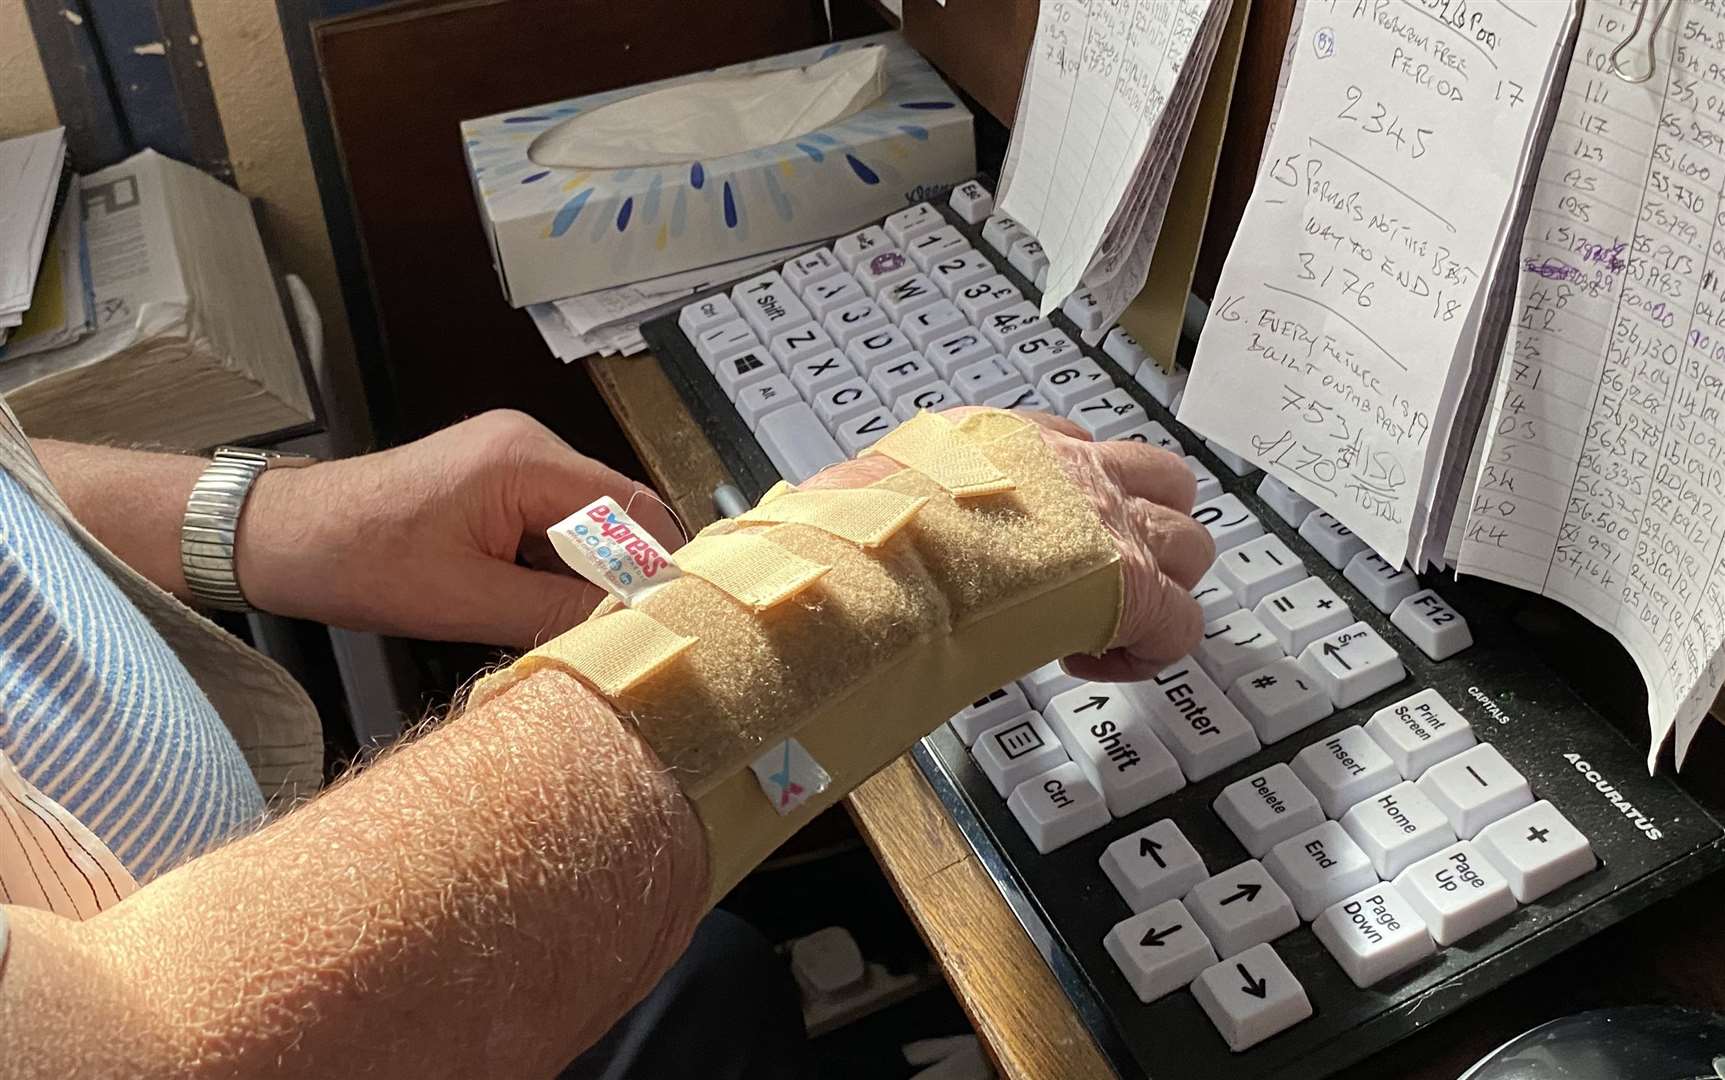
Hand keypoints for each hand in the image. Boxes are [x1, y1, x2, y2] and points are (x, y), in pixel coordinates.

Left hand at [238, 410, 681, 647]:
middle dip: (620, 576)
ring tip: (572, 627)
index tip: (668, 620)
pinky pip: (551, 525)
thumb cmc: (358, 559)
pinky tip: (537, 606)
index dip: (657, 566)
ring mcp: (511, 458)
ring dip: (584, 576)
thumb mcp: (468, 601)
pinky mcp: (494, 480)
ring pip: (584, 526)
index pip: (631, 508)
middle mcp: (528, 445)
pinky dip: (554, 568)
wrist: (280, 536)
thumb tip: (633, 625)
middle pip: (614, 516)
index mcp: (525, 460)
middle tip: (619, 636)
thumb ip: (559, 610)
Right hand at [803, 409, 1211, 681]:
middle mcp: (1073, 467)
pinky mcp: (1134, 586)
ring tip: (1107, 625)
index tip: (1041, 547)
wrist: (886, 560)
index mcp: (1008, 440)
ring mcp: (1112, 523)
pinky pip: (1182, 623)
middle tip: (1102, 580)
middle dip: (1144, 528)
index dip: (1072, 502)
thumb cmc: (858, 532)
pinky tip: (1094, 665)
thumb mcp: (861, 494)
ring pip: (1191, 543)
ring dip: (1161, 585)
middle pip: (1162, 479)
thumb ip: (868, 504)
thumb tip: (809, 522)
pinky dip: (1151, 650)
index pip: (1077, 448)